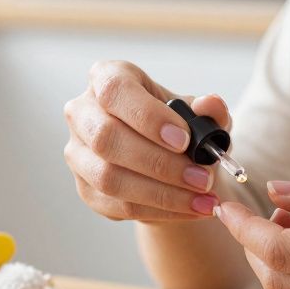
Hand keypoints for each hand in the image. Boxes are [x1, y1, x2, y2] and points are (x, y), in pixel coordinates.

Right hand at [64, 60, 228, 221]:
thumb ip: (210, 110)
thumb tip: (212, 105)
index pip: (115, 90)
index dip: (147, 116)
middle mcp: (83, 112)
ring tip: (202, 198)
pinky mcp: (86, 189)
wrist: (168, 163)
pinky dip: (159, 211)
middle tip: (202, 178)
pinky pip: (117, 205)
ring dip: (161, 193)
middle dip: (159, 163)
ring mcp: (78, 153)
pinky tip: (189, 209)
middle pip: (106, 138)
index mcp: (108, 78)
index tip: (184, 140)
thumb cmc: (179, 128)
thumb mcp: (200, 114)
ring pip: (108, 177)